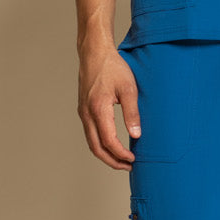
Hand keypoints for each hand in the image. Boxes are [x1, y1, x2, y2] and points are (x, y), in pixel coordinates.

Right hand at [79, 44, 140, 169]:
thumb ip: (132, 113)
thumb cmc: (112, 67)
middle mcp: (87, 113)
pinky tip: (112, 145)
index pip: (108, 141)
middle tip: (128, 166)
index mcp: (98, 109)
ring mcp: (83, 112)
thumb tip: (137, 135)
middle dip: (112, 161)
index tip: (134, 159)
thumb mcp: (129, 88)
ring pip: (91, 142)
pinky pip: (90, 133)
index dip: (121, 153)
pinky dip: (100, 144)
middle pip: (96, 148)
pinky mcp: (83, 109)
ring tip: (121, 160)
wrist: (94, 52)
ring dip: (105, 154)